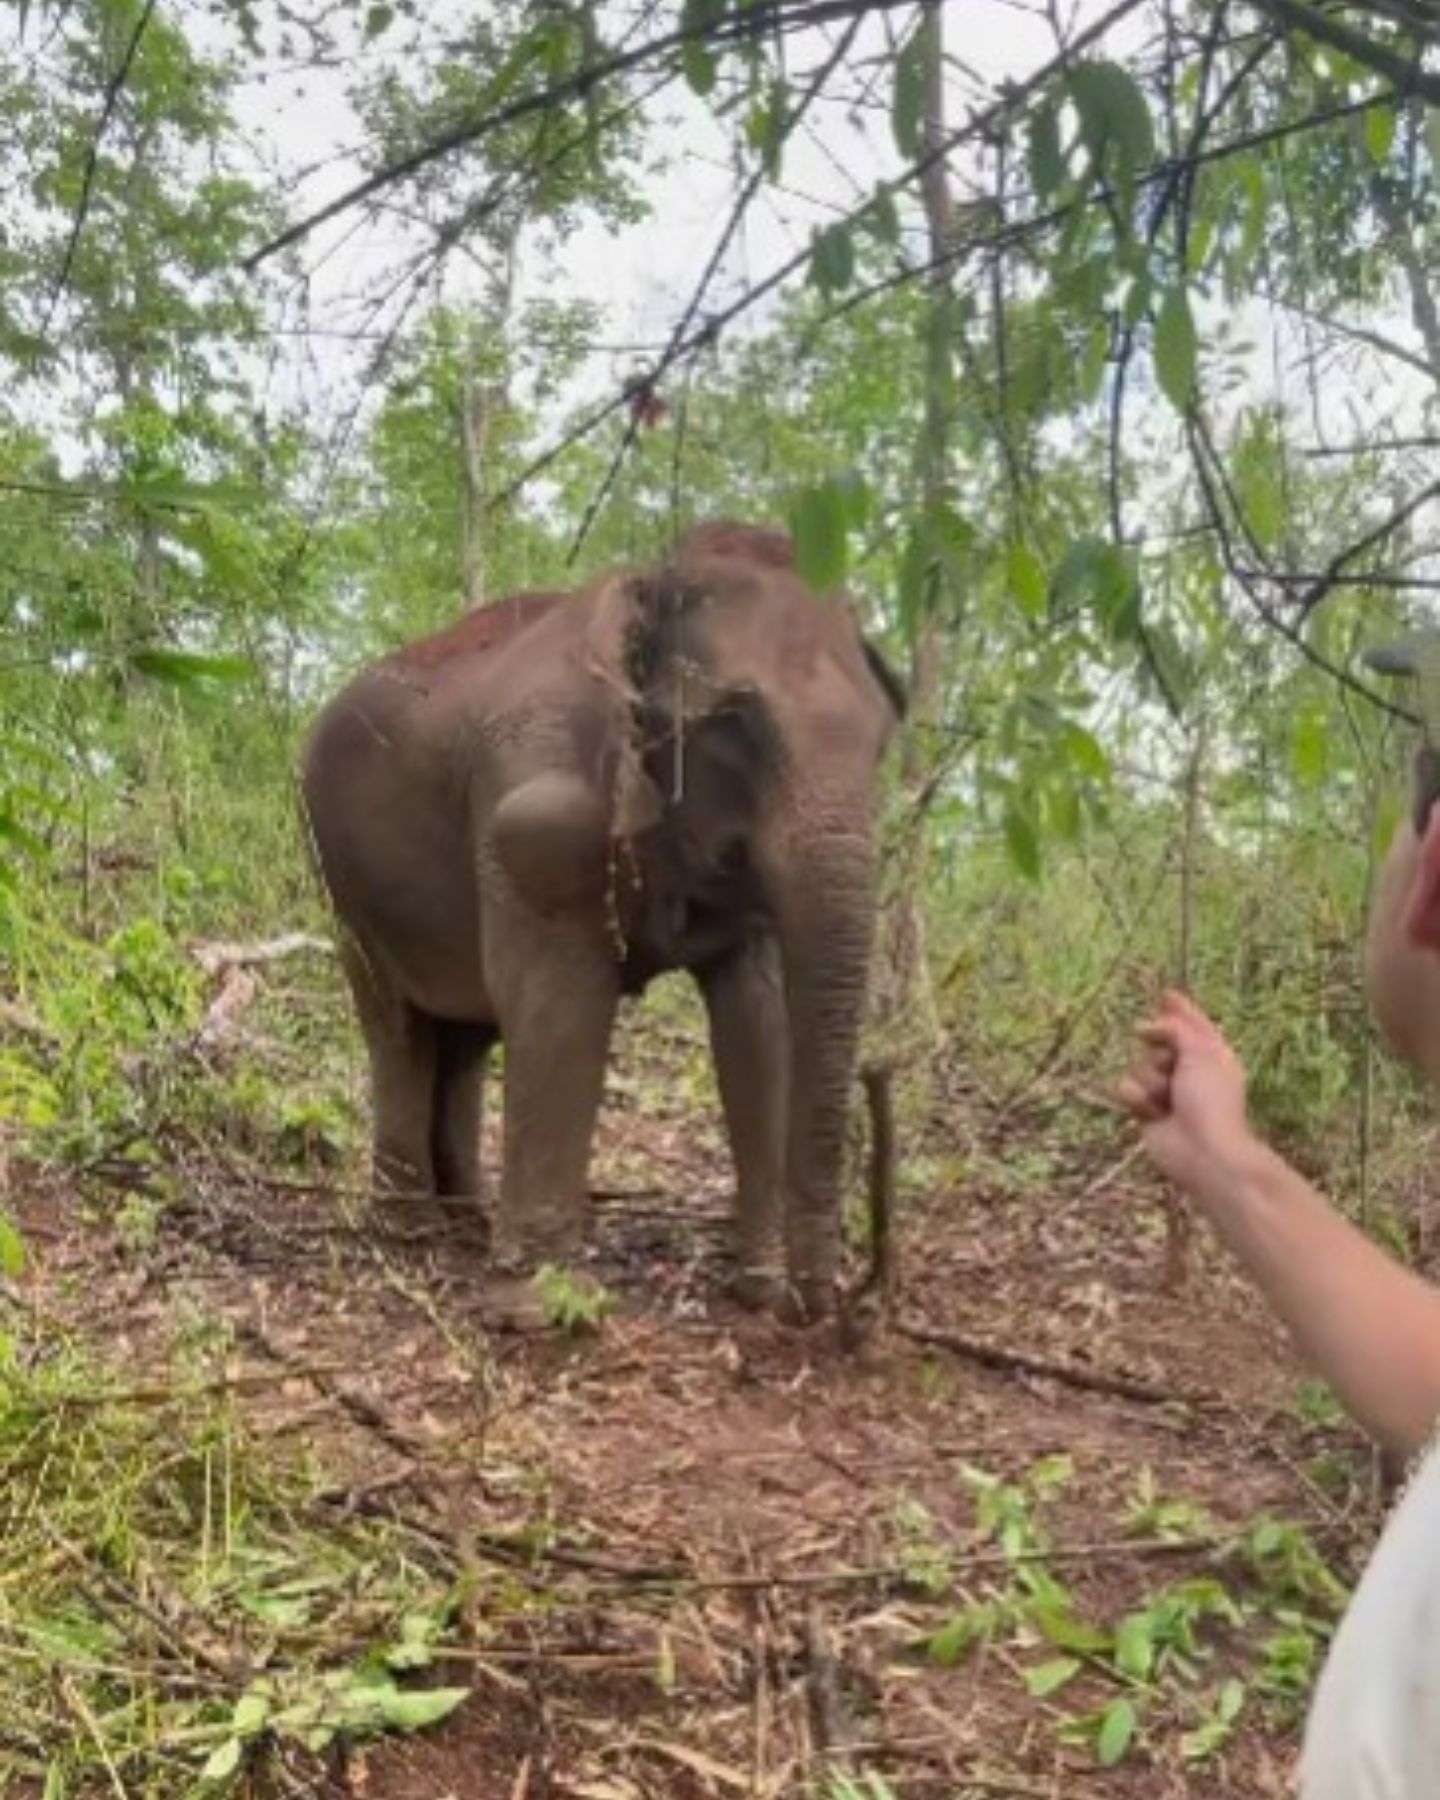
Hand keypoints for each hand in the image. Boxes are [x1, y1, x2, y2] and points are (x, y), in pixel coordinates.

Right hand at [1118, 990, 1262, 1205]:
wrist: (1202, 1150)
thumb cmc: (1210, 1099)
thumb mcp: (1200, 1051)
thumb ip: (1173, 1028)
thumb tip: (1142, 1027)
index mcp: (1212, 1055)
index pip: (1192, 1025)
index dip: (1179, 1010)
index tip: (1165, 993)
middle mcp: (1189, 1071)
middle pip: (1157, 1043)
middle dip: (1159, 1052)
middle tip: (1171, 1067)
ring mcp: (1167, 1092)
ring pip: (1138, 1065)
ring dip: (1149, 1079)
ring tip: (1165, 1098)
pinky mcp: (1146, 1111)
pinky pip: (1126, 1089)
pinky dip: (1136, 1097)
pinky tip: (1150, 1111)